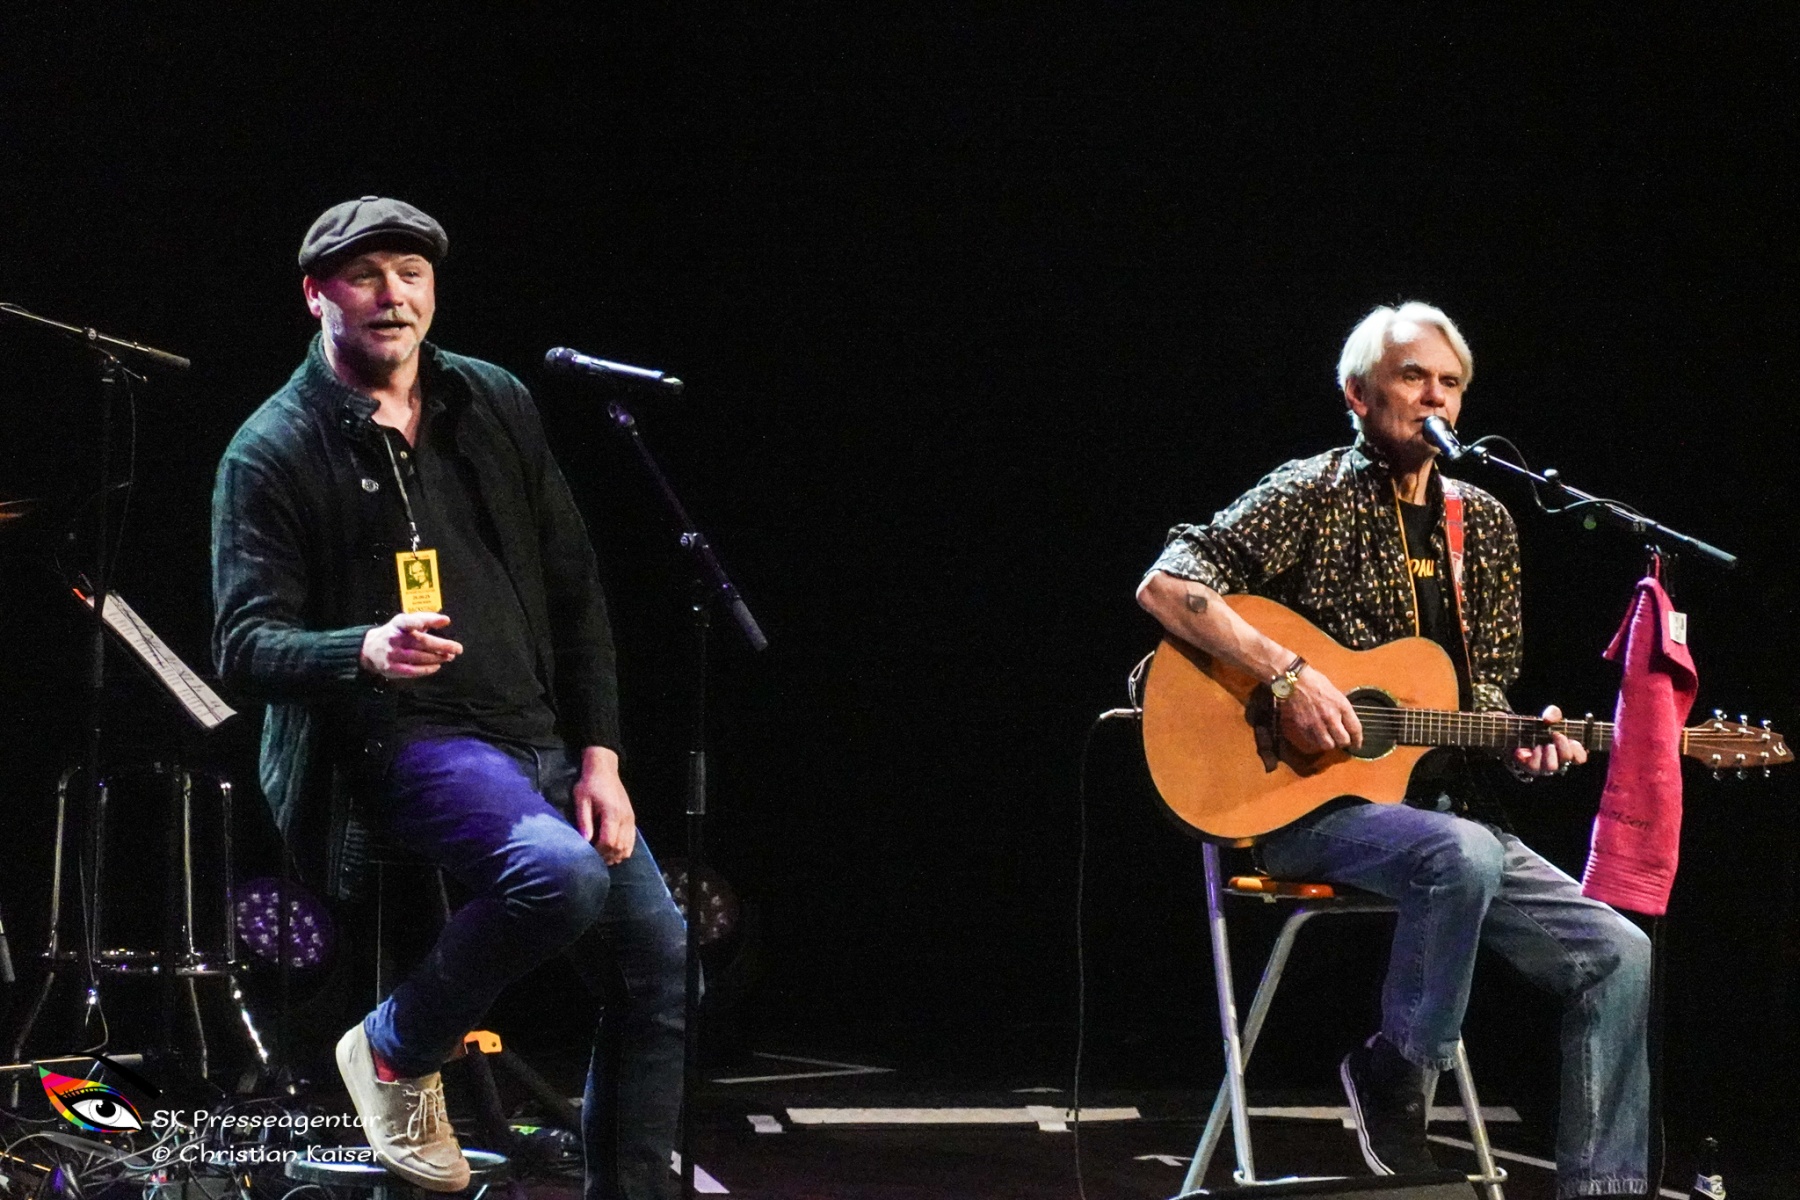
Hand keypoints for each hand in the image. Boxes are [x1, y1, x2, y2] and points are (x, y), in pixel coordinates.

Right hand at [360, 611, 462, 679]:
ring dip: (437, 658)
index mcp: (398, 624)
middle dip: (442, 646)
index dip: (426, 620)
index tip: (444, 620)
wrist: (370, 649)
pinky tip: (437, 666)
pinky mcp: (392, 668)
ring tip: (449, 657)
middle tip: (457, 648)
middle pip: (422, 642)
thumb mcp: (404, 621)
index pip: (411, 620)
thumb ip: (424, 619)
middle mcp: (394, 638)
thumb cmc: (395, 633)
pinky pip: (413, 670)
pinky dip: (427, 669)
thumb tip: (445, 620)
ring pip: (420, 657)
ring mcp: (392, 654)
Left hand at [573, 746, 636, 865]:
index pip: (608, 841)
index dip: (598, 852)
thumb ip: (583, 821)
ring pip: (627, 846)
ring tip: (602, 858)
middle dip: (606, 856)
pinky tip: (613, 853)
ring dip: (615, 855)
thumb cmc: (589, 785)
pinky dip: (623, 850)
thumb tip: (584, 842)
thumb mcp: (581, 800)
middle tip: (593, 860)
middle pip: (619, 847)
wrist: (604, 770)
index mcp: (612, 813)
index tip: (587, 854)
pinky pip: (631, 841)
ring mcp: (630, 819)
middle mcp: (624, 817)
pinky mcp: (631, 819)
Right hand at [1278, 664, 1363, 754]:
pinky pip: (1312, 742)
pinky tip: (1314, 736)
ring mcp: (1316, 723)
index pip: (1355, 729)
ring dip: (1329, 743)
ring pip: (1328, 745)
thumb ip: (1340, 707)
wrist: (1293, 680)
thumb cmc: (1313, 681)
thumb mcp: (1334, 692)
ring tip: (1327, 739)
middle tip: (1341, 741)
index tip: (1356, 744)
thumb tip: (1345, 721)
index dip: (1357, 740)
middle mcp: (1331, 716)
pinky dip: (1314, 742)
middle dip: (1343, 742)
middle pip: (1343, 741)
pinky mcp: (1303, 726)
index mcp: (1341, 705)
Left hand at [1513, 705, 1588, 775]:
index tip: (1573, 740)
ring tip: (1546, 744)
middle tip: (1556, 735)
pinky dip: (1536, 755)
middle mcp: (1558, 762)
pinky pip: (1534, 767)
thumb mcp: (1549, 717)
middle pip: (1566, 759)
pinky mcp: (1530, 767)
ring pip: (1552, 767)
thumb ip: (1553, 714)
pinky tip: (1535, 747)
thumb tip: (1549, 719)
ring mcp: (1544, 767)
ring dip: (1550, 754)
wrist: (1519, 735)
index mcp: (1567, 751)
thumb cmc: (1540, 728)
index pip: (1580, 758)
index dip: (1579, 751)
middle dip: (1563, 746)